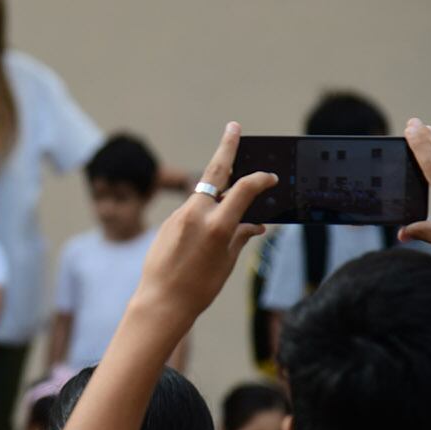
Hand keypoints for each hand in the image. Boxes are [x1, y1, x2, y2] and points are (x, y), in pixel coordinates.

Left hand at [133, 122, 277, 323]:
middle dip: (226, 148)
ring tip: (231, 201)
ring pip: (203, 196)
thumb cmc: (199, 288)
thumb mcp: (226, 263)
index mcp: (216, 226)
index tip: (270, 178)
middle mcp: (195, 215)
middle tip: (233, 127)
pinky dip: (203, 215)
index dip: (260, 180)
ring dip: (217, 194)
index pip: (244, 189)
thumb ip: (240, 236)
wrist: (160, 302)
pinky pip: (191, 213)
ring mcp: (178, 217)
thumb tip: (256, 224)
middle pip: (214, 172)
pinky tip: (205, 233)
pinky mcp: (167, 223)